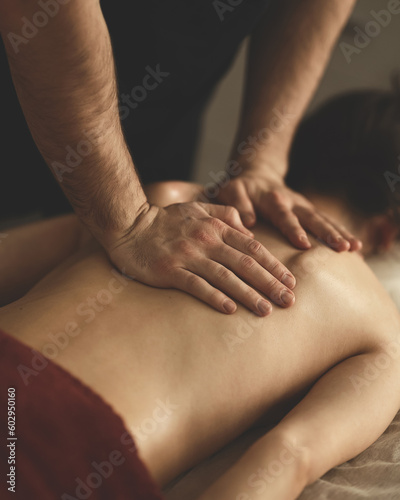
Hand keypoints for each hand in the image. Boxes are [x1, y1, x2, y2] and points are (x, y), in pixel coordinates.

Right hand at [106, 201, 295, 314]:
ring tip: (267, 310)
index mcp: (215, 227)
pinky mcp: (170, 270)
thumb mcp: (197, 208)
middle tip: (289, 300)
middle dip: (269, 283)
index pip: (252, 248)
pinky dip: (214, 297)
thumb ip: (224, 214)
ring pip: (225, 277)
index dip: (273, 265)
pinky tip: (230, 309)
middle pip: (245, 264)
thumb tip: (248, 229)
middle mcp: (206, 241)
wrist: (129, 226)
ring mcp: (188, 256)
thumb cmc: (165, 220)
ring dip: (248, 294)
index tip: (290, 280)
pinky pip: (197, 286)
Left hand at [216, 168, 361, 251]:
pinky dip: (342, 233)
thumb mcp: (232, 191)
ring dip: (339, 233)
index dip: (293, 229)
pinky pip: (328, 222)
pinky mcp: (309, 211)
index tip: (304, 243)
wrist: (257, 174)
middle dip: (327, 232)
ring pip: (324, 219)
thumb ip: (238, 204)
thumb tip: (249, 224)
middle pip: (312, 217)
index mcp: (273, 199)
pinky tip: (356, 248)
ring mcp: (304, 206)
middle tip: (342, 247)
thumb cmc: (241, 188)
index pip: (284, 215)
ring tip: (354, 248)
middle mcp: (292, 201)